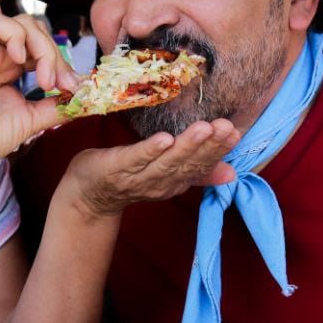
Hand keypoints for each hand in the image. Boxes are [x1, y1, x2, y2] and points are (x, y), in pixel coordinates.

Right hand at [0, 11, 79, 178]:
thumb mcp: (33, 118)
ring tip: (44, 80)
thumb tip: (83, 98)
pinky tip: (21, 61)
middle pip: (36, 30)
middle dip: (56, 54)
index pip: (41, 45)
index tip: (72, 87)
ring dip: (42, 47)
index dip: (61, 61)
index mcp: (9, 67)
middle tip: (61, 84)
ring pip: (20, 23)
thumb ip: (56, 105)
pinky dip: (14, 35)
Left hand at [60, 120, 240, 219]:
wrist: (88, 194)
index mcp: (174, 181)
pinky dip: (150, 150)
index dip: (219, 150)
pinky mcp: (117, 167)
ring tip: (204, 128)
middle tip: (226, 127)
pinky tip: (165, 138)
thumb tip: (232, 172)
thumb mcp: (168, 174)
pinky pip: (136, 159)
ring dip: (186, 146)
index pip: (201, 165)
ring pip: (166, 162)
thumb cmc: (130, 176)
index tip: (235, 132)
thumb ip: (199, 172)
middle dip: (209, 146)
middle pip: (187, 163)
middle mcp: (160, 182)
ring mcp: (138, 176)